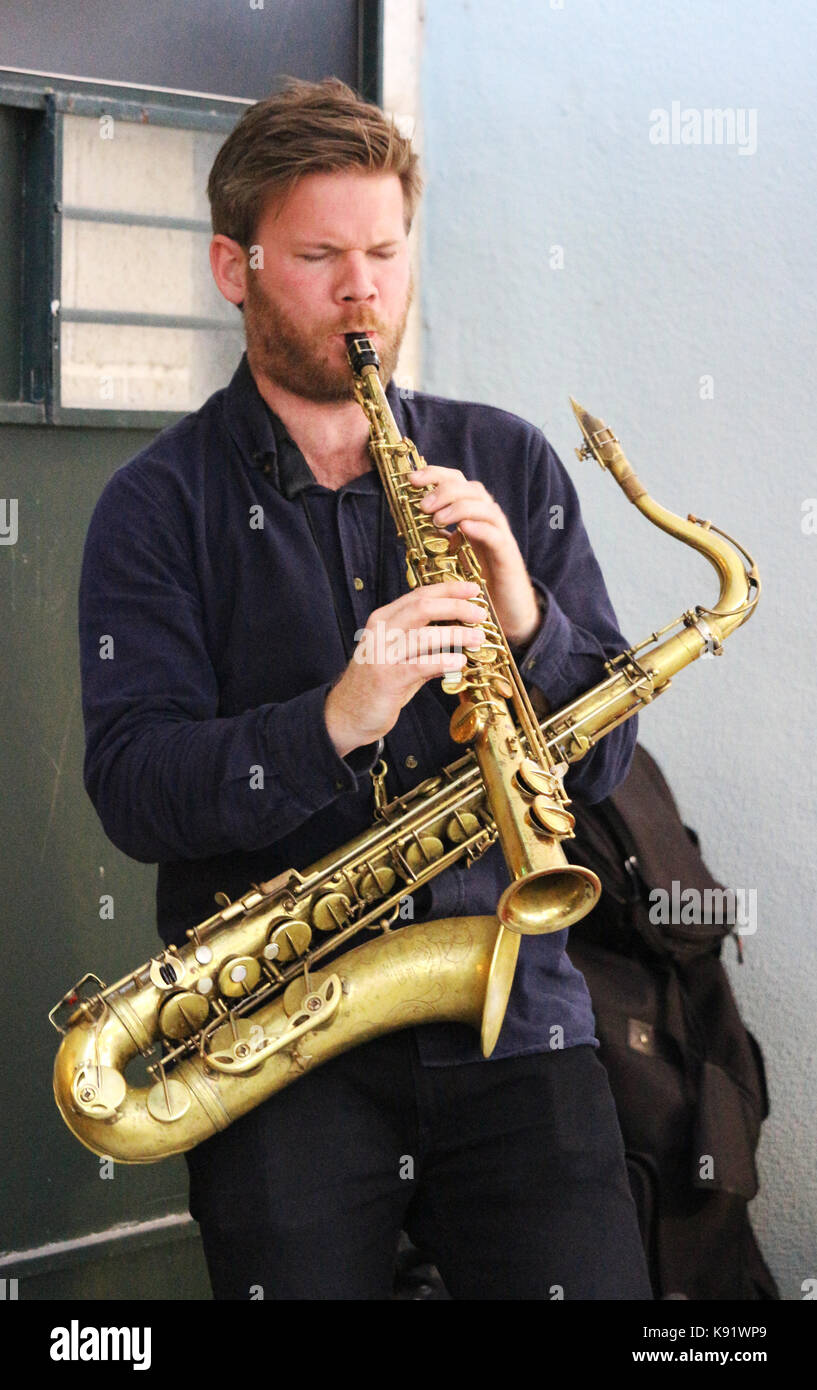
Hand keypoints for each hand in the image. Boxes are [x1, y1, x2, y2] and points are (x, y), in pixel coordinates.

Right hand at [324, 582, 485, 757]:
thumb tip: (461, 634)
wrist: (347, 714)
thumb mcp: (402, 656)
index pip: (419, 595)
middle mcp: (381, 632)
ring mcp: (382, 655)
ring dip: (456, 634)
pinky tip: (460, 661)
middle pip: (423, 607)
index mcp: (384, 620)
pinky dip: (443, 660)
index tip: (473, 589)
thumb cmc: (378, 685)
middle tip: (480, 614)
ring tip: (477, 638)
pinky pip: (420, 665)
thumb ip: (426, 645)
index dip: (449, 590)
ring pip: (424, 635)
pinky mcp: (387, 678)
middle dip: (455, 606)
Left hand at [408, 467, 539, 645]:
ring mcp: (500, 536)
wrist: (507, 612)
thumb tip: (407, 525)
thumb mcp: (451, 556)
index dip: (436, 474)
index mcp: (472, 516)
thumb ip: (435, 539)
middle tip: (423, 506)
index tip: (411, 479)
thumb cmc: (477, 583)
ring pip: (485, 507)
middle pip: (471, 488)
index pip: (457, 482)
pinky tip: (463, 529)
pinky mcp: (508, 556)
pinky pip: (496, 535)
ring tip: (438, 520)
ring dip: (459, 507)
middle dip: (444, 490)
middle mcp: (488, 521)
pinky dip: (480, 528)